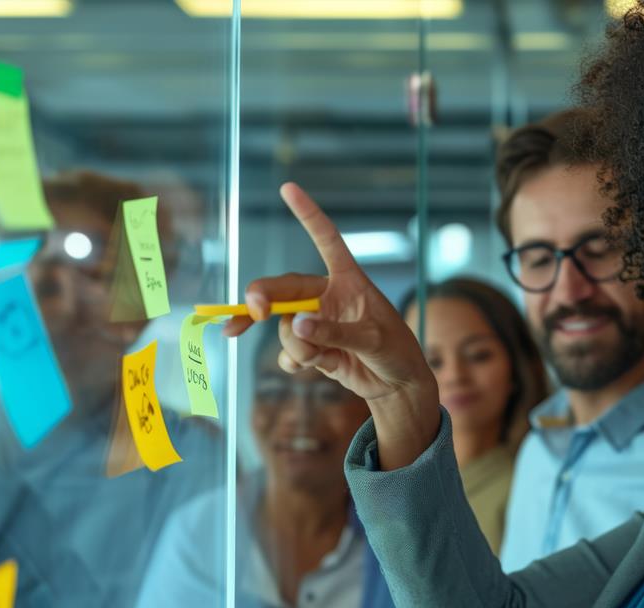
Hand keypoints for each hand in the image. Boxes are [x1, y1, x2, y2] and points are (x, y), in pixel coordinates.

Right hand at [224, 183, 438, 466]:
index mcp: (349, 281)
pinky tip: (307, 367)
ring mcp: (316, 322)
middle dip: (261, 299)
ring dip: (296, 345)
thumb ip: (336, 332)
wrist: (396, 384)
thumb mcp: (372, 340)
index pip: (326, 240)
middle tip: (248, 312)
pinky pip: (289, 351)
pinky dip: (293, 360)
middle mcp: (328, 297)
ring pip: (285, 327)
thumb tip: (297, 324)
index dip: (307, 214)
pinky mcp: (311, 347)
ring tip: (320, 357)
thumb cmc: (395, 351)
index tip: (288, 187)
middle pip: (283, 289)